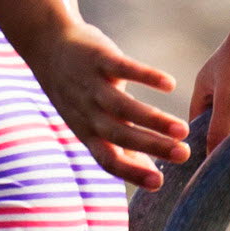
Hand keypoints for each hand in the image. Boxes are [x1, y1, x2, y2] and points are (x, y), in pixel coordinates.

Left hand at [29, 21, 188, 188]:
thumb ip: (123, 148)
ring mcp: (91, 84)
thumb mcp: (92, 122)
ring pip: (122, 106)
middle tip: (183, 155)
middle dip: (151, 146)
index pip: (106, 159)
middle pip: (118, 134)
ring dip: (153, 119)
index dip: (130, 172)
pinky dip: (145, 76)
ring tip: (183, 129)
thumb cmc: (77, 91)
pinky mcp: (98, 58)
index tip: (159, 185)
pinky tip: (170, 85)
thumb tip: (153, 178)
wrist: (45, 45)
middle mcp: (86, 111)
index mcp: (87, 131)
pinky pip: (122, 68)